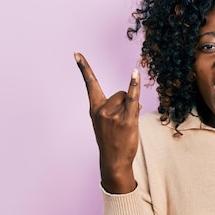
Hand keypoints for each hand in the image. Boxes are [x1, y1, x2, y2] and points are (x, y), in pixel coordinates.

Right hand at [75, 52, 140, 193]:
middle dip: (126, 104)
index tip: (76, 54)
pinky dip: (135, 85)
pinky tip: (135, 73)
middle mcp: (101, 109)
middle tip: (122, 123)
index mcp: (94, 109)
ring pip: (129, 98)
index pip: (90, 84)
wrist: (114, 161)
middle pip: (121, 93)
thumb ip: (120, 109)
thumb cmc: (113, 142)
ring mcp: (113, 115)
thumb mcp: (111, 123)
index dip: (84, 68)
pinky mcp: (125, 120)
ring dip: (133, 109)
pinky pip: (133, 99)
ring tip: (127, 127)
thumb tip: (138, 101)